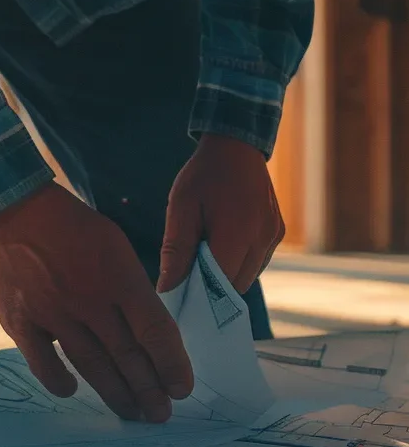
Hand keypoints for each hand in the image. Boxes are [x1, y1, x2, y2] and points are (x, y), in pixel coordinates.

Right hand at [0, 182, 192, 422]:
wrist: (12, 210)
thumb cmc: (70, 226)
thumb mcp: (114, 244)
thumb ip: (131, 287)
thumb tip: (147, 329)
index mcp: (118, 276)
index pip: (154, 330)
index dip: (171, 363)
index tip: (181, 388)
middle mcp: (89, 299)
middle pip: (126, 355)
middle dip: (149, 389)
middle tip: (161, 415)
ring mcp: (53, 313)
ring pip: (91, 364)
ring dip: (115, 393)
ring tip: (133, 414)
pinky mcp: (21, 321)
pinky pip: (42, 362)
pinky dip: (58, 380)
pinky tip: (72, 391)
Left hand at [157, 134, 284, 293]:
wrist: (235, 147)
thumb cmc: (203, 176)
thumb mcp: (181, 209)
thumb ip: (175, 251)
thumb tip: (167, 289)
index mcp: (237, 232)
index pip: (219, 284)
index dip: (199, 297)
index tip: (180, 299)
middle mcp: (263, 237)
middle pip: (235, 285)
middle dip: (211, 290)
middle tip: (187, 280)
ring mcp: (274, 235)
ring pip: (247, 276)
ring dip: (226, 277)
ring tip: (203, 260)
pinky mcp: (278, 232)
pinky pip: (257, 262)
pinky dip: (238, 264)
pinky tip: (221, 249)